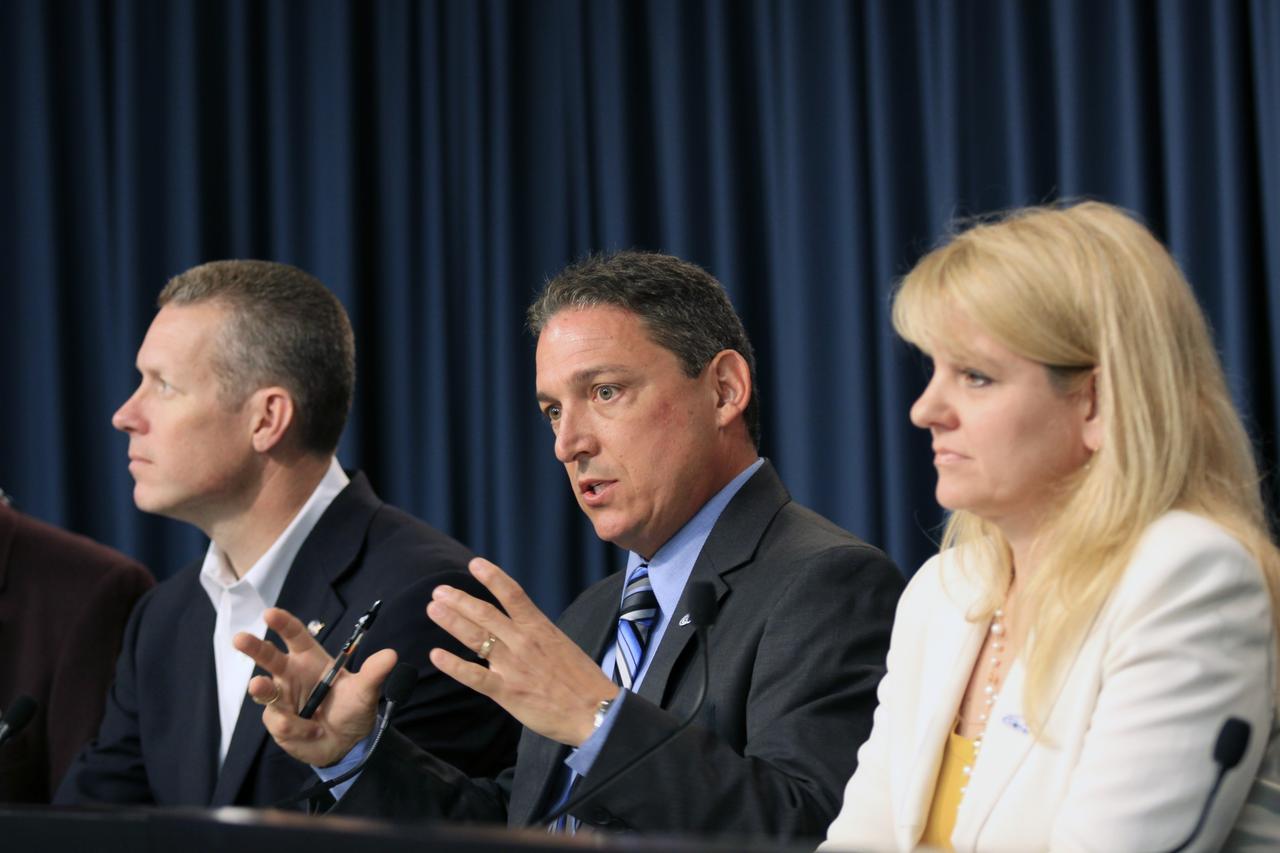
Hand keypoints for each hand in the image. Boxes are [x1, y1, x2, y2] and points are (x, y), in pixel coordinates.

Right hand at [233, 607, 397, 767]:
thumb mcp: (365, 691)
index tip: (270, 613)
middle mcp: (291, 676)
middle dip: (253, 647)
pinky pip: (281, 722)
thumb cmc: (353, 709)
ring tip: (260, 685)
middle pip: (267, 657)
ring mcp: (281, 699)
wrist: (347, 744)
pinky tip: (313, 732)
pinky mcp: (277, 722)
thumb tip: (391, 655)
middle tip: (240, 638)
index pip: (295, 636)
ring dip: (262, 688)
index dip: (282, 623)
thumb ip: (374, 673)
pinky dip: (298, 728)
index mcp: (310, 660)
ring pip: (264, 690)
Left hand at [428, 557, 618, 746]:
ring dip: (452, 621)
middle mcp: (524, 642)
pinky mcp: (507, 692)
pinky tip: (436, 656)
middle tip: (438, 591)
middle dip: (459, 600)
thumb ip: (539, 636)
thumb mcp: (563, 646)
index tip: (474, 564)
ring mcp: (514, 666)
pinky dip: (453, 665)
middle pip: (485, 613)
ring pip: (476, 638)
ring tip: (433, 609)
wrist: (595, 712)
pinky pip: (474, 676)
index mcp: (541, 628)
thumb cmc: (583, 682)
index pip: (513, 594)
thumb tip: (522, 627)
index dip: (492, 577)